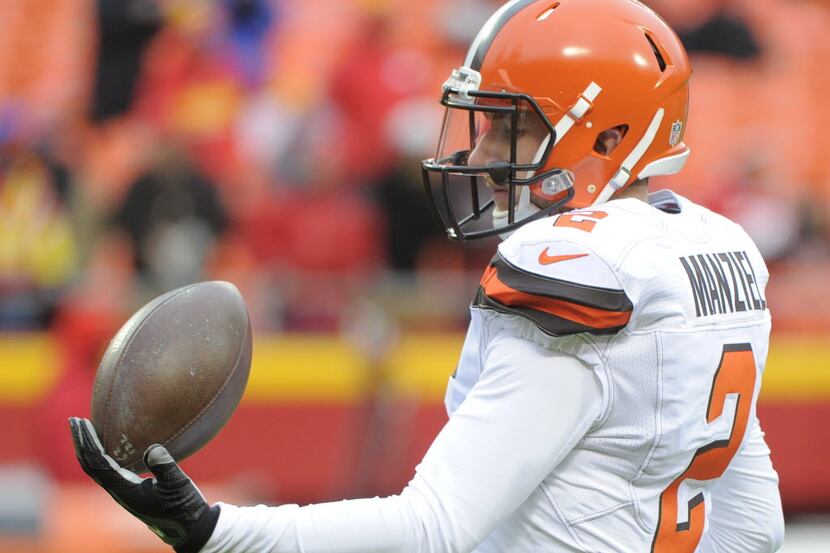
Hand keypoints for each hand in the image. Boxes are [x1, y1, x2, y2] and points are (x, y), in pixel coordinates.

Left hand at [68, 417, 219, 552]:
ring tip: (84, 430)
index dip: (88, 442)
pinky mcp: (129, 491)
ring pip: (96, 469)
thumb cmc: (183, 506)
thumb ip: (165, 467)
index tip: (81, 422)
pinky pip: (106, 471)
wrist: (187, 527)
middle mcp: (118, 491)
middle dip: (81, 442)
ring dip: (87, 448)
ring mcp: (122, 492)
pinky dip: (100, 455)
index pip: (97, 462)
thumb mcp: (177, 485)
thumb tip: (152, 448)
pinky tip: (106, 446)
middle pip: (90, 465)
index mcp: (124, 489)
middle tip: (74, 421)